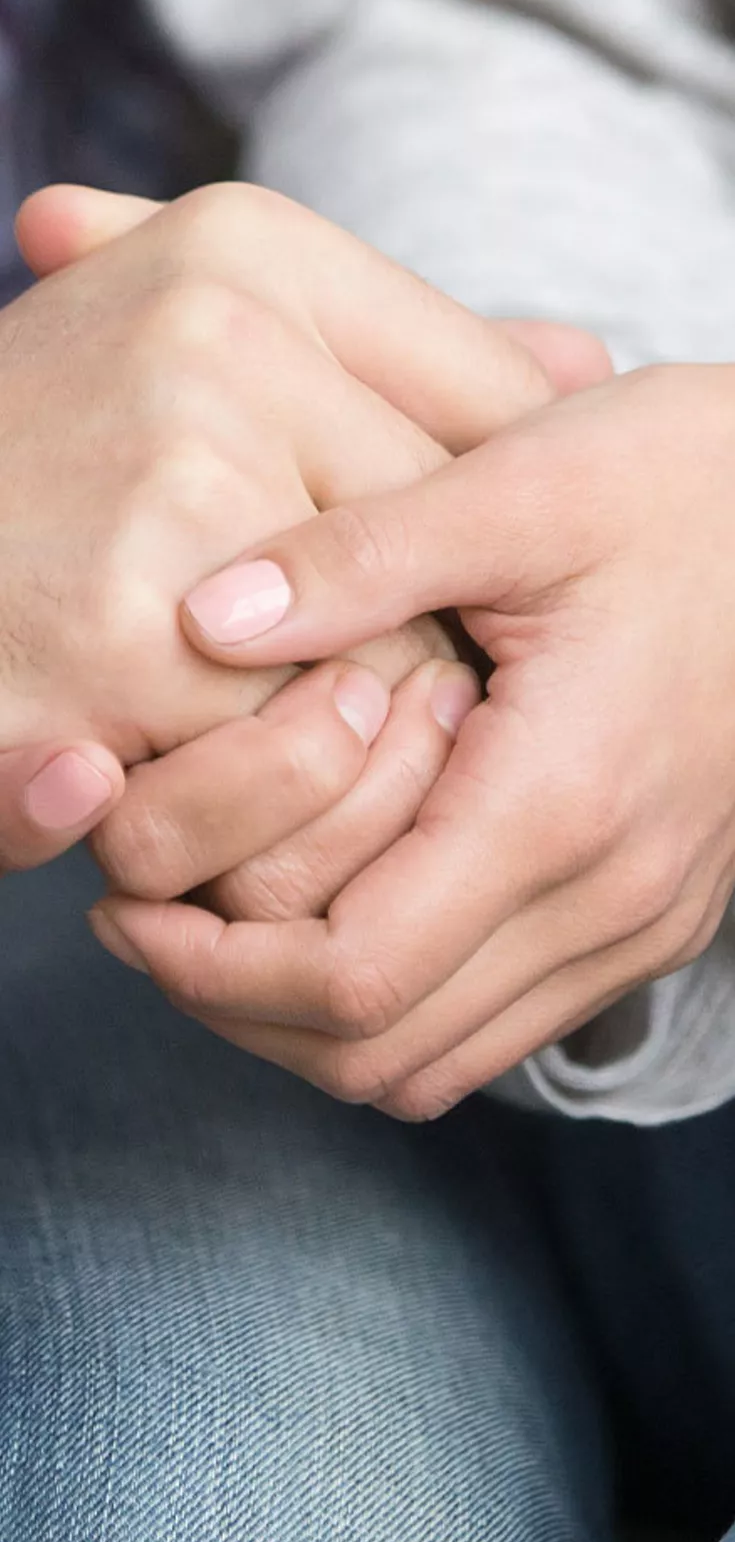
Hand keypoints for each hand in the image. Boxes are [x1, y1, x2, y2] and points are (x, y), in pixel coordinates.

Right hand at [4, 179, 557, 769]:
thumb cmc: (52, 436)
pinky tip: (200, 754)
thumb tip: (590, 370)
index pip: (489, 413)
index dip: (497, 525)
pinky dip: (253, 781)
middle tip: (395, 686)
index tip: (480, 590)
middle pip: (442, 544)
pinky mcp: (110, 655)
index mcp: (251, 250)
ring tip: (287, 727)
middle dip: (426, 630)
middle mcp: (212, 347)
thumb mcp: (213, 326)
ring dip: (345, 720)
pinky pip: (265, 754)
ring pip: (373, 664)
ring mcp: (161, 502)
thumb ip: (401, 348)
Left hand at [91, 366, 734, 1117]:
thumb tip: (206, 616)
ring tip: (222, 914)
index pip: (355, 978)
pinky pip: (499, 1020)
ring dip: (310, 1015)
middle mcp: (610, 895)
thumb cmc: (688, 481)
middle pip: (382, 1052)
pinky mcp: (651, 912)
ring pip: (439, 1060)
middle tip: (148, 916)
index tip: (130, 902)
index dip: (214, 971)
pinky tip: (337, 898)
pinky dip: (396, 996)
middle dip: (238, 1007)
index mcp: (561, 799)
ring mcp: (640, 918)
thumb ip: (359, 557)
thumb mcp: (523, 483)